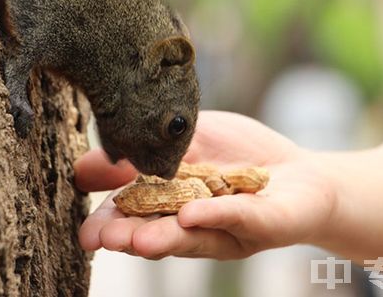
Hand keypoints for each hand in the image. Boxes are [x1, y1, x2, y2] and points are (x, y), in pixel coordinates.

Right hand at [75, 110, 337, 258]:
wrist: (301, 172)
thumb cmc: (239, 155)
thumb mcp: (183, 142)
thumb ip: (140, 154)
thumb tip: (81, 167)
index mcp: (172, 205)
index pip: (134, 216)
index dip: (109, 225)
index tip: (85, 234)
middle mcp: (196, 225)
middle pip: (158, 232)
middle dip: (129, 235)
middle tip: (102, 240)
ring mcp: (229, 228)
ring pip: (194, 236)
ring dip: (163, 238)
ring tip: (136, 241)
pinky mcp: (266, 223)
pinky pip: (241, 218)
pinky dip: (215, 216)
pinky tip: (190, 215)